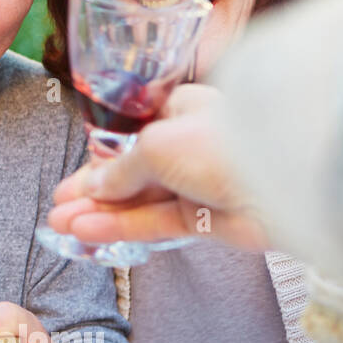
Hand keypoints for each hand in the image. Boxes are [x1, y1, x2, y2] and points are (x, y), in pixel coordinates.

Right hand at [47, 84, 268, 249]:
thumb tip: (93, 185)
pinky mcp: (205, 221)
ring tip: (60, 224)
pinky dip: (121, 227)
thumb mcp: (154, 144)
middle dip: (93, 189)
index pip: (133, 135)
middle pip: (131, 171)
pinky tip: (87, 231)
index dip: (102, 155)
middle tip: (59, 205)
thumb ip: (119, 169)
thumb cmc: (220, 142)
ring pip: (139, 201)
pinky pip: (155, 224)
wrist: (284, 178)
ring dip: (99, 212)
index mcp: (182, 111)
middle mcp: (190, 147)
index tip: (77, 172)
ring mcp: (198, 185)